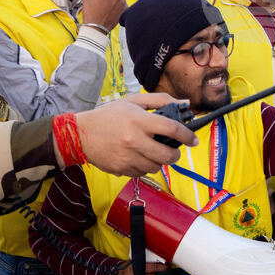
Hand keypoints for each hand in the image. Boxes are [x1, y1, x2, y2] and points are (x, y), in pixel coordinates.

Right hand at [72, 93, 197, 175]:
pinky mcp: (122, 169)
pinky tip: (140, 157)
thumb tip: (184, 104)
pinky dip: (145, 167)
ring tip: (153, 152)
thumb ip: (160, 100)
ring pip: (156, 167)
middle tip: (175, 151)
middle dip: (176, 155)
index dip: (188, 136)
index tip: (193, 140)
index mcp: (139, 121)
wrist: (81, 134)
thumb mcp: (133, 101)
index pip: (172, 129)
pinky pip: (142, 173)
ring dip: (160, 161)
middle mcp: (135, 140)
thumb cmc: (109, 115)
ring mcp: (128, 157)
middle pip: (168, 155)